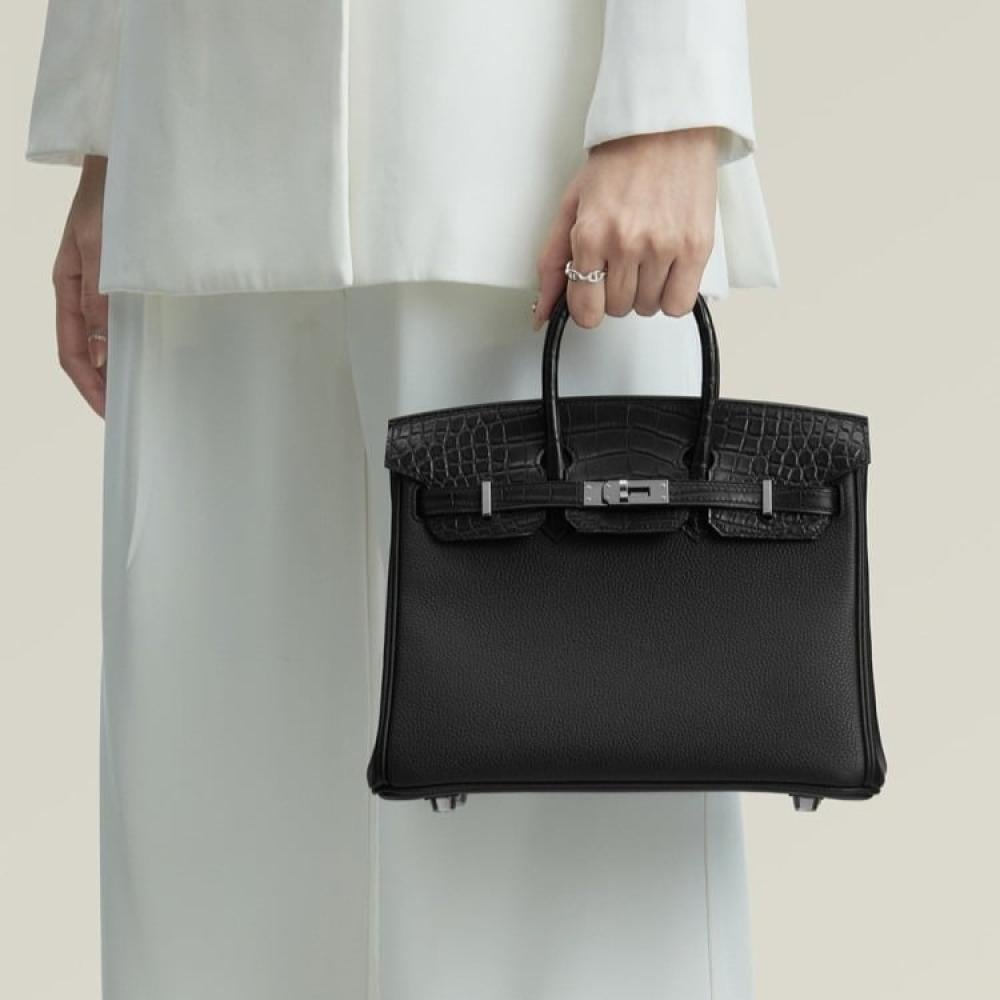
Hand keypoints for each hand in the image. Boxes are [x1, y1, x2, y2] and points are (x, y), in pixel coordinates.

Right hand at [53, 155, 108, 416]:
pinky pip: (119, 322)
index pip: (71, 351)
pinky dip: (127, 345)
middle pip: (83, 352)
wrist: (128, 163)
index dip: (88, 385)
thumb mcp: (102, 246)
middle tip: (125, 413)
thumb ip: (100, 294)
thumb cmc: (112, 197)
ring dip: (113, 369)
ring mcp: (99, 287)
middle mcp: (81, 292)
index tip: (108, 412)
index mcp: (67, 286)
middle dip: (99, 385)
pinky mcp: (120, 281)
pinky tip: (144, 358)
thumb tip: (100, 344)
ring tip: (134, 395)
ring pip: (100, 340)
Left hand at [533, 128, 717, 330]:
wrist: (667, 125)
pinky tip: (666, 270)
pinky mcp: (696, 247)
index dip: (588, 305)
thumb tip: (541, 312)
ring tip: (646, 256)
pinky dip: (672, 295)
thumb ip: (552, 264)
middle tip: (621, 259)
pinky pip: (679, 304)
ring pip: (647, 308)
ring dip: (644, 292)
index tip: (594, 292)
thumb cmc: (620, 160)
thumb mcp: (571, 207)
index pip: (585, 310)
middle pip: (617, 309)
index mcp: (591, 234)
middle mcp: (627, 243)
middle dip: (616, 291)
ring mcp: (663, 247)